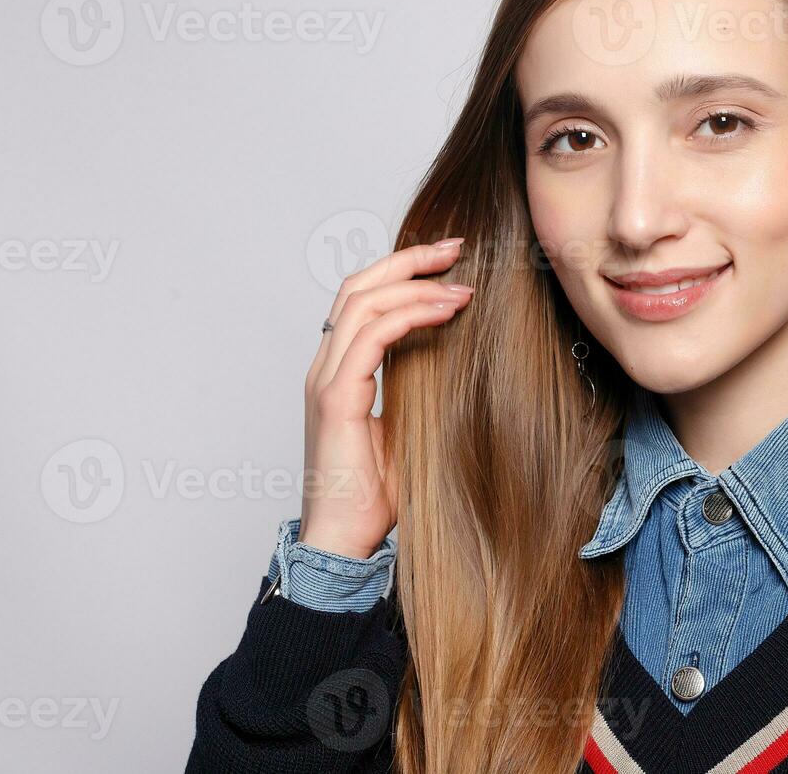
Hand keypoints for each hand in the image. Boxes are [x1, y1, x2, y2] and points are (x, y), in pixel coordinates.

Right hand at [299, 239, 472, 558]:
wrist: (344, 539)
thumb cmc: (374, 493)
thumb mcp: (407, 428)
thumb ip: (419, 389)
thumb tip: (462, 362)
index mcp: (338, 369)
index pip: (362, 297)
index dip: (402, 271)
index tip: (449, 261)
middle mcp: (325, 366)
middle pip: (358, 284)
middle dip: (409, 259)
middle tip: (457, 248)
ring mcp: (325, 380)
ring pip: (362, 301)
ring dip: (415, 284)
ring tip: (461, 284)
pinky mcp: (334, 399)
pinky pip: (371, 337)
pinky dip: (409, 315)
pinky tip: (445, 312)